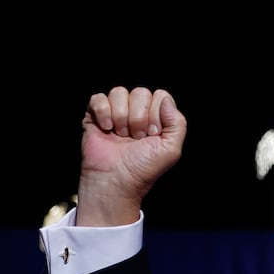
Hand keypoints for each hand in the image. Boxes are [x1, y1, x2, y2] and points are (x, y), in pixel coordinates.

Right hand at [76, 86, 186, 226]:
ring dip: (121, 116)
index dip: (156, 114)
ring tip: (121, 136)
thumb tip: (166, 100)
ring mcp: (115, 113)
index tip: (152, 135)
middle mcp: (136, 113)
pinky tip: (107, 129)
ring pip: (119, 92)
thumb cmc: (142, 170)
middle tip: (136, 138)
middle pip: (140, 92)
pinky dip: (103, 112)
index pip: (160, 96)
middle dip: (139, 117)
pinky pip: (99, 98)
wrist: (115, 182)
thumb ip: (178, 123)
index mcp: (155, 118)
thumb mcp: (171, 150)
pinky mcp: (95, 116)